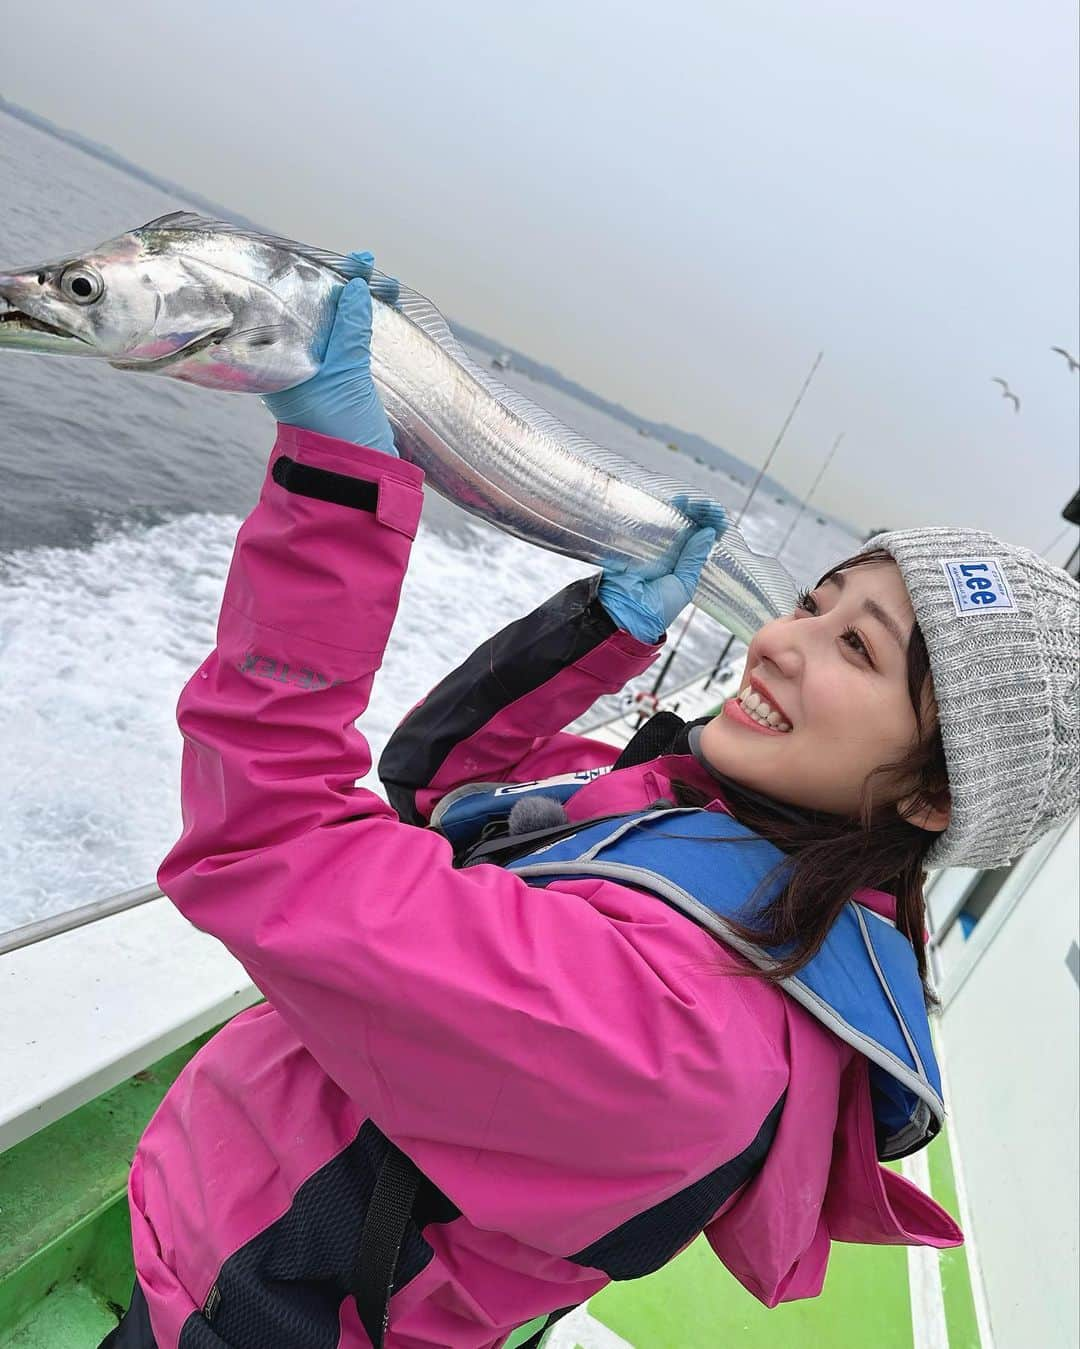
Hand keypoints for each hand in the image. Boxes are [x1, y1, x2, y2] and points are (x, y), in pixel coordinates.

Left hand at [262, 252, 396, 453]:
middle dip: (346, 291)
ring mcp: (321, 377)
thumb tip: (355, 288)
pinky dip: (368, 331)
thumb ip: (349, 331)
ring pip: (339, 330)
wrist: (359, 480)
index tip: (354, 262)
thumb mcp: (345, 375)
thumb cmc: (339, 430)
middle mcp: (296, 366)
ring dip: (361, 308)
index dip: (324, 281)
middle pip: (320, 315)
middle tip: (370, 268)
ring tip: (385, 288)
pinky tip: (383, 314)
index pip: (298, 307)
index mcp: (281, 362)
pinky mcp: (344, 388)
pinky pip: (354, 349)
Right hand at [598, 499, 725, 641]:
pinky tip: (672, 503)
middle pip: (685, 529)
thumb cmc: (656, 609)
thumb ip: (694, 559)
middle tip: (708, 508)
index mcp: (681, 568)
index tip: (721, 520)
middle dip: (698, 516)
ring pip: (669, 523)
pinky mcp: (632, 541)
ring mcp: (650, 547)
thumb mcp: (684, 585)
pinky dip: (659, 511)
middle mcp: (667, 556)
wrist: (624, 614)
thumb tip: (709, 533)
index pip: (699, 544)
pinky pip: (648, 523)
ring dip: (681, 511)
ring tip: (693, 502)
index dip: (711, 531)